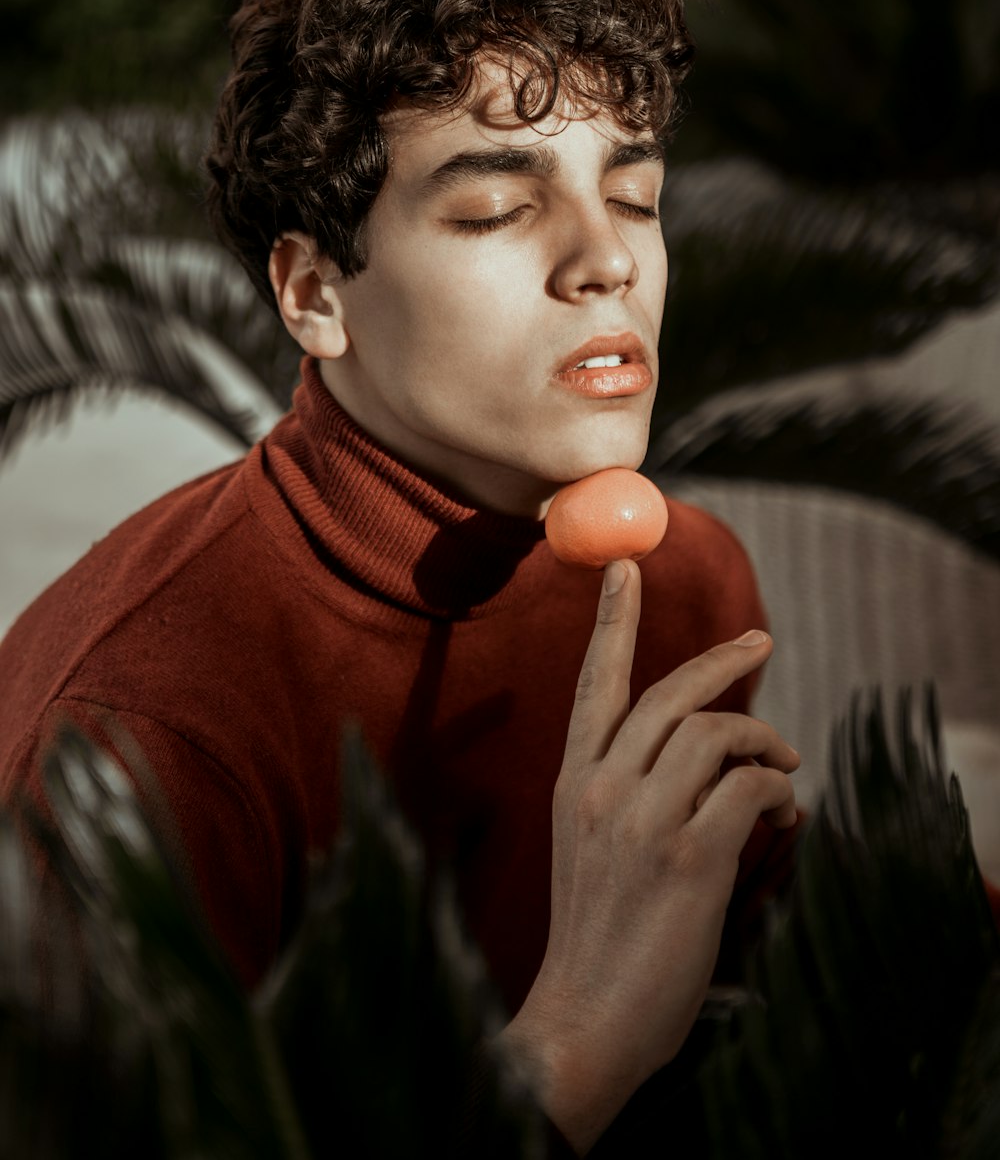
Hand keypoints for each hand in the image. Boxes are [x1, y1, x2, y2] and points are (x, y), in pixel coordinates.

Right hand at [500, 559, 798, 1153]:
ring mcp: (643, 819)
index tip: (625, 567)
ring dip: (764, 743)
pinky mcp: (689, 856)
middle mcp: (603, 786)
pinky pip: (750, 788)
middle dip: (724, 660)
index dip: (613, 620)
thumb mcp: (592, 844)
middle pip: (672, 693)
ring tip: (781, 770)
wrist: (583, 1019)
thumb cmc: (597, 935)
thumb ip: (625, 788)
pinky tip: (781, 815)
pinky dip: (777, 794)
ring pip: (717, 733)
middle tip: (761, 642)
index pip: (594, 682)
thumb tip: (695, 749)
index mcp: (575, 780)